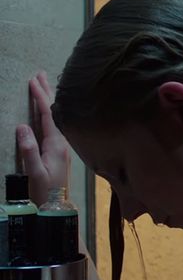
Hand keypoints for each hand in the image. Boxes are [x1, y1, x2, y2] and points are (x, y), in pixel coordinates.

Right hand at [16, 72, 70, 205]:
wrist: (56, 206)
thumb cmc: (45, 190)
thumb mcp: (34, 171)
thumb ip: (29, 150)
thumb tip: (22, 126)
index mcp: (57, 144)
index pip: (49, 115)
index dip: (40, 97)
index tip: (33, 81)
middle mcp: (62, 142)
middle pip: (55, 112)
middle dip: (46, 93)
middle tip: (40, 74)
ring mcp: (62, 146)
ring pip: (55, 117)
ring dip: (47, 101)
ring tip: (42, 85)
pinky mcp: (58, 151)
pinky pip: (53, 125)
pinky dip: (48, 112)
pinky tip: (46, 111)